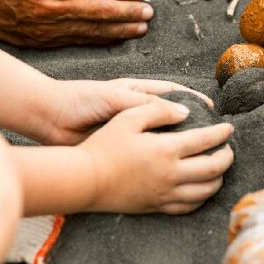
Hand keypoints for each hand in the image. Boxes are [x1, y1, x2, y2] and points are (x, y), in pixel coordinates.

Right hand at [0, 0, 152, 47]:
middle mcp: (52, 5)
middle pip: (102, 12)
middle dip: (130, 13)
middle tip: (149, 13)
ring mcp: (46, 26)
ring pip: (93, 30)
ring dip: (121, 30)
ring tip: (140, 27)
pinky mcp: (40, 40)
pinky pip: (77, 40)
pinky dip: (100, 39)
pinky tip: (116, 37)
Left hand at [41, 79, 213, 145]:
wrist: (49, 118)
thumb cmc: (81, 100)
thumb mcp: (116, 97)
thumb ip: (148, 104)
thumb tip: (183, 114)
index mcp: (138, 93)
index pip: (174, 95)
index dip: (195, 102)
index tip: (213, 112)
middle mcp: (138, 112)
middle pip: (173, 119)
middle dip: (194, 127)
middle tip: (214, 138)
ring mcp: (131, 131)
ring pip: (162, 138)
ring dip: (180, 147)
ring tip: (200, 157)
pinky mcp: (122, 148)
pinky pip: (147, 153)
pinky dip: (160, 160)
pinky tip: (173, 170)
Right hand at [80, 97, 234, 213]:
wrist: (84, 180)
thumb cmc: (104, 146)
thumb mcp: (128, 118)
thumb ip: (159, 110)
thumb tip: (186, 112)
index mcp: (166, 150)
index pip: (206, 140)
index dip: (222, 133)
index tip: (229, 128)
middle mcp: (171, 174)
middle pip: (214, 168)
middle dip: (227, 157)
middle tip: (228, 148)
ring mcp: (165, 194)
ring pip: (206, 191)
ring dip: (219, 178)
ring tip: (219, 168)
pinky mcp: (157, 207)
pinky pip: (189, 206)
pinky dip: (202, 197)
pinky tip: (202, 189)